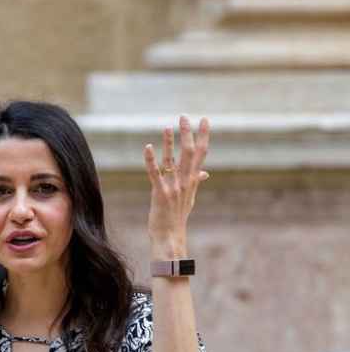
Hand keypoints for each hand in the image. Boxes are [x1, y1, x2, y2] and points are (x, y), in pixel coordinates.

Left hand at [142, 115, 209, 258]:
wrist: (170, 235)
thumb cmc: (177, 215)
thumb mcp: (189, 197)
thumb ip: (195, 182)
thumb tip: (205, 173)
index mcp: (192, 180)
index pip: (201, 153)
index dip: (203, 136)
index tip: (205, 120)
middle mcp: (185, 182)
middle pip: (189, 153)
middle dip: (188, 134)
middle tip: (184, 116)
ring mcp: (173, 187)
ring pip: (172, 161)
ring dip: (169, 143)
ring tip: (167, 127)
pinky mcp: (160, 193)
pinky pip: (155, 174)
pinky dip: (151, 160)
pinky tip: (147, 147)